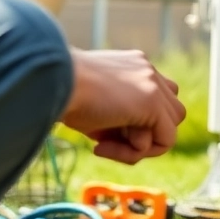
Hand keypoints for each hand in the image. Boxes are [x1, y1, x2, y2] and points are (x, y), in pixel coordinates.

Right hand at [60, 48, 186, 163]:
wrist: (49, 81)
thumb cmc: (63, 95)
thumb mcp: (95, 105)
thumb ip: (117, 116)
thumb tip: (136, 144)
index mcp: (134, 64)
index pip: (156, 97)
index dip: (135, 122)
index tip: (101, 129)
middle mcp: (147, 69)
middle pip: (169, 111)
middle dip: (144, 132)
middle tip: (106, 140)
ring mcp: (152, 83)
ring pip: (170, 125)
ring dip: (141, 144)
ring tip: (106, 143)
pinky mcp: (152, 102)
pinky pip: (164, 141)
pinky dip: (135, 154)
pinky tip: (101, 146)